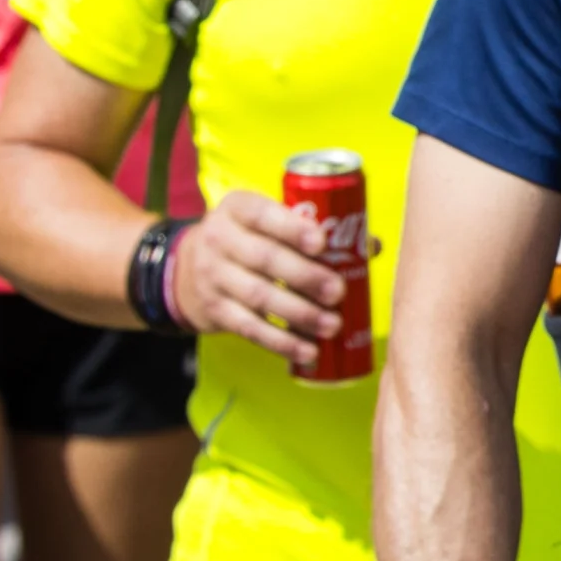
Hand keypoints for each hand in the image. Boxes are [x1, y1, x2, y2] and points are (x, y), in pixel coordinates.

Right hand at [168, 193, 357, 358]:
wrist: (188, 270)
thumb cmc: (251, 241)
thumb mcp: (266, 222)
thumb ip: (311, 228)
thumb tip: (372, 245)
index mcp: (237, 208)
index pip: (262, 214)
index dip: (292, 228)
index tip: (321, 243)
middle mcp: (218, 239)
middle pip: (264, 258)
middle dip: (304, 276)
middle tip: (338, 291)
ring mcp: (212, 276)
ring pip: (257, 296)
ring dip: (298, 314)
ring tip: (332, 325)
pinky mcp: (214, 310)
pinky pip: (249, 328)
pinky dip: (280, 342)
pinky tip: (308, 351)